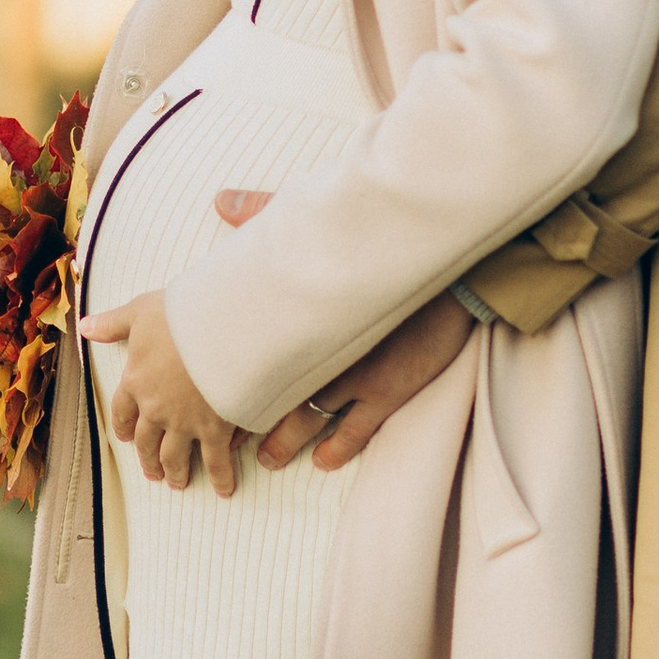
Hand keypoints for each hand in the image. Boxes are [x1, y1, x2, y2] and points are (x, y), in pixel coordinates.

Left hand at [80, 288, 240, 494]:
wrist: (222, 328)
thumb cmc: (181, 316)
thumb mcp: (141, 312)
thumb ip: (113, 323)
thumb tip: (84, 326)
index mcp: (135, 381)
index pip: (122, 411)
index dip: (124, 426)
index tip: (127, 437)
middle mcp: (155, 408)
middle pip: (146, 441)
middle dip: (148, 458)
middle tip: (152, 472)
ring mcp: (184, 422)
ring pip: (174, 456)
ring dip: (175, 472)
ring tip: (178, 482)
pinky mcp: (214, 429)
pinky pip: (215, 461)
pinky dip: (220, 477)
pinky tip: (224, 488)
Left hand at [211, 191, 477, 469]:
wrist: (444, 269)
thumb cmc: (379, 241)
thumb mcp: (318, 223)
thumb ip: (263, 213)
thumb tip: (221, 198)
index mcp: (301, 317)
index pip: (255, 356)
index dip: (231, 380)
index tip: (213, 395)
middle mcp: (322, 355)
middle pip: (276, 397)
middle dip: (252, 422)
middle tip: (235, 442)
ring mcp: (355, 378)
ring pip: (310, 421)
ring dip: (288, 443)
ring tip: (272, 458)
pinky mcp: (388, 391)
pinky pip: (357, 431)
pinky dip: (338, 448)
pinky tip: (324, 460)